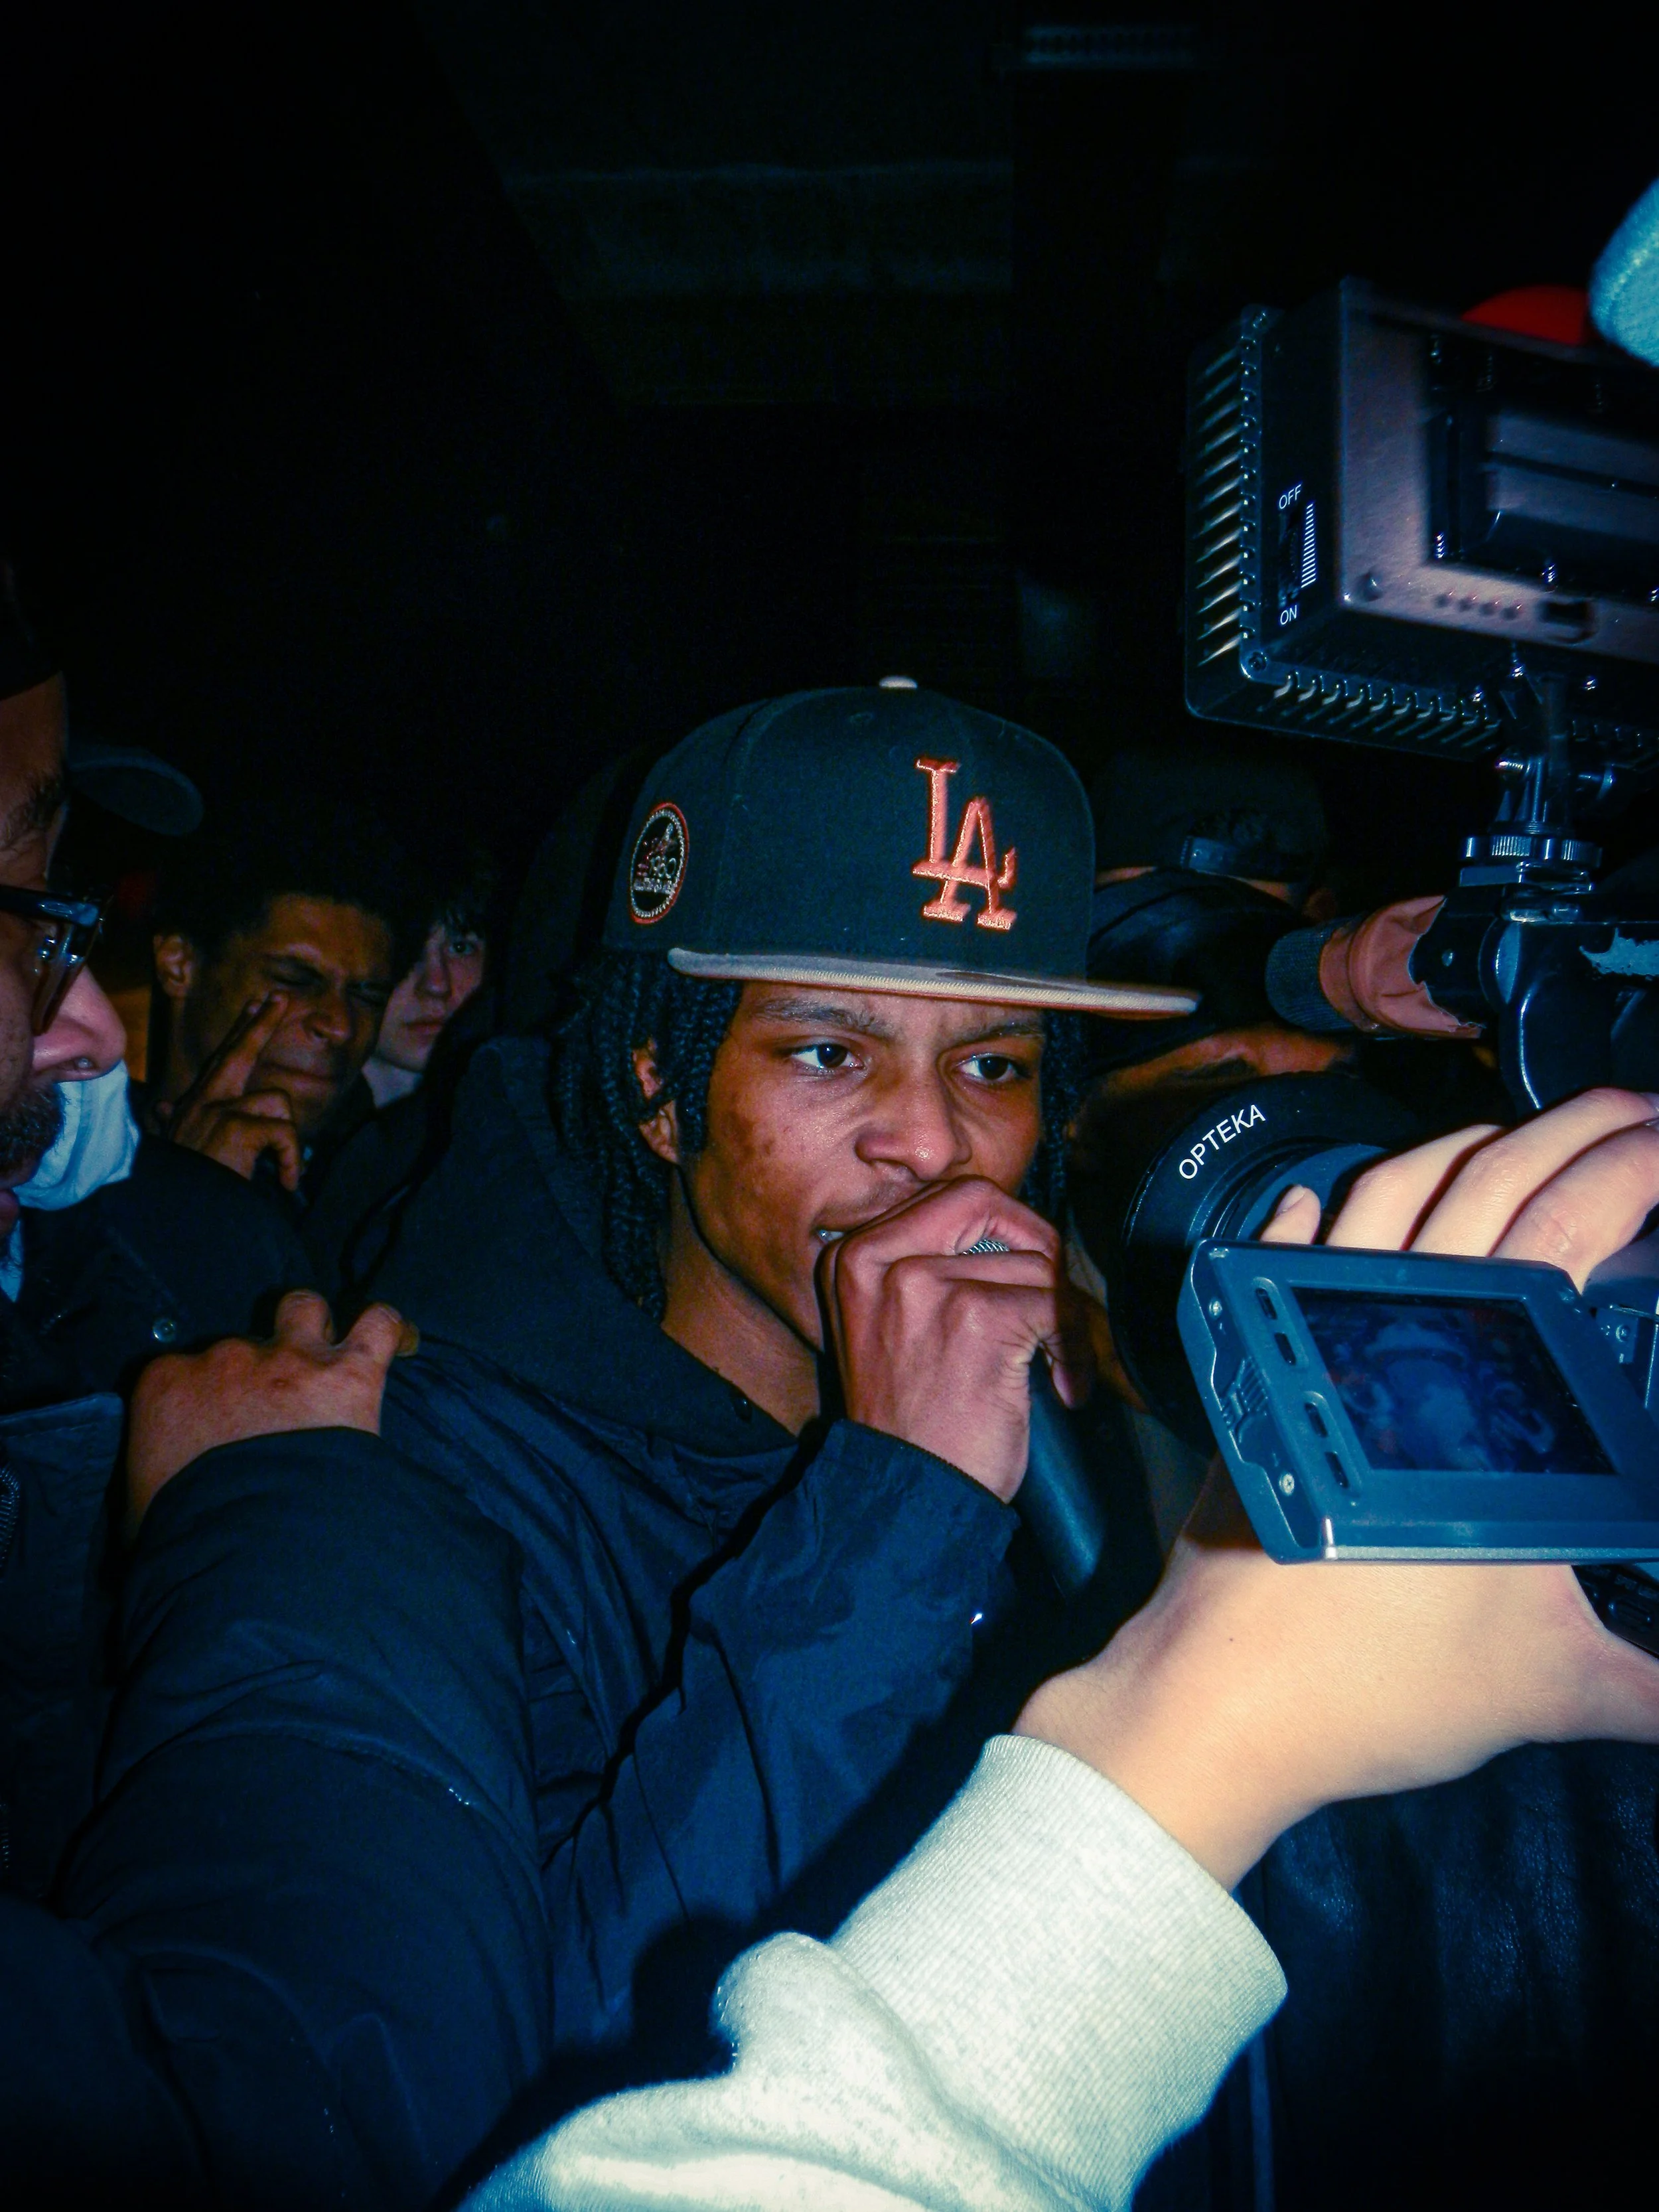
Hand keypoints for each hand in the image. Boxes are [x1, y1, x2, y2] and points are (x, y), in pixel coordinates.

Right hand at [127, 1290, 417, 1530]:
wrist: (249, 1546)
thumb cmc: (185, 1533)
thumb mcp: (143, 1507)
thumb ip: (151, 1480)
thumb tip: (158, 1507)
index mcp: (167, 1384)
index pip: (181, 1373)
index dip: (201, 1399)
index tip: (212, 1434)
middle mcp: (227, 1357)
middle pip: (244, 1346)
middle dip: (256, 1373)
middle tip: (272, 1415)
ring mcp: (290, 1359)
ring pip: (304, 1309)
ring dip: (314, 1326)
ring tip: (325, 1357)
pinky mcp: (348, 1373)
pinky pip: (378, 1325)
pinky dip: (389, 1329)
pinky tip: (397, 1343)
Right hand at [156, 994, 303, 1189]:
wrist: (180, 1217)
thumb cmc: (188, 1187)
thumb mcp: (179, 1149)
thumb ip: (172, 1123)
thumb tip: (161, 1106)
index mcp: (196, 1106)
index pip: (221, 1060)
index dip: (240, 1032)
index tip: (257, 1006)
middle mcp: (202, 1102)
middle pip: (238, 1052)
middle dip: (261, 1024)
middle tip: (279, 999)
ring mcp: (217, 1111)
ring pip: (276, 1103)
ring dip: (287, 1141)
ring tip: (280, 1172)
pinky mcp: (235, 1128)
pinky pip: (284, 1132)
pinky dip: (290, 1160)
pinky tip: (283, 1181)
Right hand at [819, 1177, 1090, 1499]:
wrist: (902, 1497)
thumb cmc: (909, 1423)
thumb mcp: (889, 1326)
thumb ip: (928, 1269)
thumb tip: (1010, 1235)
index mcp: (852, 1256)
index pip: (948, 1198)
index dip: (1003, 1227)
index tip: (1026, 1271)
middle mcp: (877, 1258)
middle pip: (986, 1202)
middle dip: (1036, 1245)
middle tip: (1057, 1297)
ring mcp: (924, 1284)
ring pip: (1032, 1264)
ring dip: (1063, 1319)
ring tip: (1057, 1368)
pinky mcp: (975, 1317)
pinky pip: (1054, 1305)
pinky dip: (1076, 1349)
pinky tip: (1064, 1387)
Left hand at [1018, 1086, 1658, 1885]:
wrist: (1219, 1703)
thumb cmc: (1369, 1683)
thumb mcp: (1553, 1681)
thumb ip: (1657, 1677)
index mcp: (1471, 1379)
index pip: (1571, 1225)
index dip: (1636, 1167)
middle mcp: (1387, 1334)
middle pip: (1488, 1180)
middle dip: (1575, 1129)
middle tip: (1639, 1114)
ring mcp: (1311, 1344)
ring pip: (1387, 1200)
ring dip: (1464, 1150)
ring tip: (1526, 1139)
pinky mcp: (1258, 1378)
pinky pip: (1283, 1263)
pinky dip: (1312, 1219)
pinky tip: (1316, 1198)